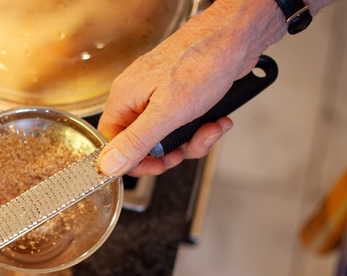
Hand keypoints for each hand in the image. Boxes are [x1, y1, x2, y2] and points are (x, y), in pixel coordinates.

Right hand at [96, 0, 285, 175]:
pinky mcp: (183, 96)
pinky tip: (217, 121)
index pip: (113, 142)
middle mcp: (139, 97)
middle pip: (143, 143)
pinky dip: (203, 128)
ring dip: (192, 140)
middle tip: (184, 151)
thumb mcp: (166, 113)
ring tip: (209, 129)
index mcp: (125, 98)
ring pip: (168, 137)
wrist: (237, 37)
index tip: (155, 165)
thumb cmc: (202, 62)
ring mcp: (161, 96)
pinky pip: (185, 125)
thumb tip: (109, 164)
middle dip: (170, 152)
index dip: (133, 160)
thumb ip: (136, 142)